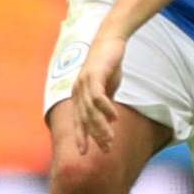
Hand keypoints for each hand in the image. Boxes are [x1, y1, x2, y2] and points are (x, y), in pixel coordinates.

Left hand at [70, 32, 126, 153]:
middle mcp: (78, 90)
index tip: (84, 153)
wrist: (110, 40)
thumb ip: (105, 102)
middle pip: (84, 119)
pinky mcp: (94, 75)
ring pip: (91, 111)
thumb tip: (109, 119)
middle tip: (106, 150)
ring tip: (110, 140)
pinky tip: (115, 118)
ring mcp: (84, 83)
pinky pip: (98, 96)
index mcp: (79, 95)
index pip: (78, 121)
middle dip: (94, 137)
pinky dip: (106, 108)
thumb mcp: (107, 86)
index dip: (80, 137)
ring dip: (101, 127)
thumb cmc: (108, 64)